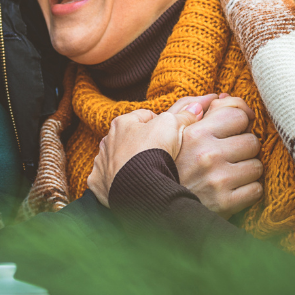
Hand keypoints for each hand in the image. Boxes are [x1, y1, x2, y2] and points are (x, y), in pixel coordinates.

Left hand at [87, 100, 208, 206]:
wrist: (139, 187)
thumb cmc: (153, 151)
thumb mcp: (172, 126)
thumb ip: (183, 116)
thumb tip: (195, 108)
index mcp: (122, 123)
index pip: (145, 117)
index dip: (162, 124)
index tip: (171, 135)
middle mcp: (107, 140)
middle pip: (130, 137)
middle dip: (143, 143)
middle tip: (161, 154)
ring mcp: (102, 162)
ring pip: (117, 158)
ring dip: (129, 162)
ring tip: (146, 171)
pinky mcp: (99, 182)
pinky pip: (107, 178)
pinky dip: (117, 180)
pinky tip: (130, 184)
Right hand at [173, 94, 262, 218]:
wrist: (154, 204)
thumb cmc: (165, 165)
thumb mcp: (170, 132)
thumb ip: (192, 109)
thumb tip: (221, 96)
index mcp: (195, 133)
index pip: (238, 114)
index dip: (239, 121)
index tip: (236, 128)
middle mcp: (207, 154)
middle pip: (252, 141)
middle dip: (243, 148)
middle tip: (229, 155)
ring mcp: (218, 180)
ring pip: (257, 166)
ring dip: (246, 170)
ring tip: (229, 173)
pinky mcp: (225, 203)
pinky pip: (256, 190)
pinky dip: (247, 191)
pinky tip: (231, 190)